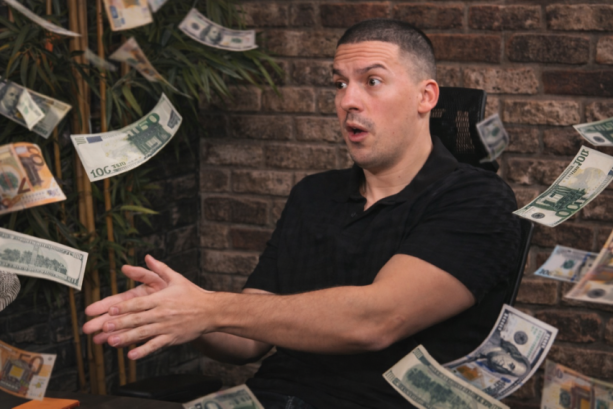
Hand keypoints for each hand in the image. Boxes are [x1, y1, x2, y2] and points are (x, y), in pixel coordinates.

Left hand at [83, 255, 212, 359]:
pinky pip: (155, 345)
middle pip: (137, 318)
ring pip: (143, 333)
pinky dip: (143, 350)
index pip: (139, 302)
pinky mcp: (172, 338)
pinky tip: (131, 355)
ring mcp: (166, 326)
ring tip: (111, 342)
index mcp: (161, 298)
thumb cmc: (192, 294)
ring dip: (127, 338)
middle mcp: (162, 313)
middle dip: (120, 323)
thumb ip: (160, 268)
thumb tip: (147, 257)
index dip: (124, 306)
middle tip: (103, 327)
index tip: (109, 309)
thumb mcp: (176, 278)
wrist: (211, 311)